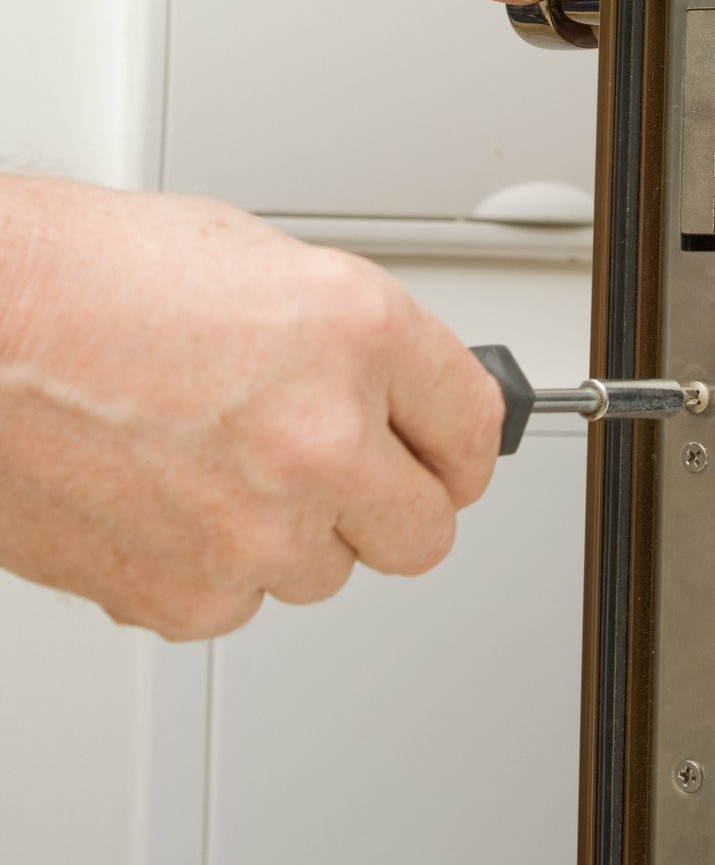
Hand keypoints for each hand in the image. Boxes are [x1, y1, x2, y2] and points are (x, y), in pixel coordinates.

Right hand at [0, 176, 501, 639]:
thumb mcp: (260, 262)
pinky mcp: (185, 597)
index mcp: (357, 333)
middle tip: (352, 474)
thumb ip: (350, 343)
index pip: (475, 429)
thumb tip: (396, 395)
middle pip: (427, 530)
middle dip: (395, 503)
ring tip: (218, 461)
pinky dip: (215, 565)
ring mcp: (256, 529)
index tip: (446, 452)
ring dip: (295, 533)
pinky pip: (241, 601)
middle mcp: (323, 437)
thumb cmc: (90, 277)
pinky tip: (167, 494)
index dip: (457, 443)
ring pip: (327, 572)